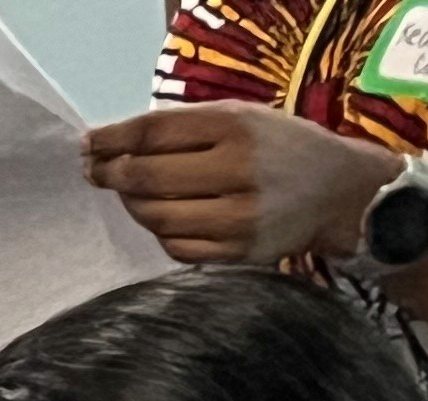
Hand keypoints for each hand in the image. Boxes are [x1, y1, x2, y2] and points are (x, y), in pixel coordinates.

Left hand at [85, 104, 395, 266]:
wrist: (339, 191)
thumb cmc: (279, 149)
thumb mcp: (241, 119)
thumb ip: (182, 128)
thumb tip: (108, 145)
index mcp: (237, 128)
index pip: (153, 134)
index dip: (111, 141)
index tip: (87, 145)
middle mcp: (237, 171)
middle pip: (145, 177)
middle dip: (112, 175)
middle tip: (99, 173)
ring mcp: (237, 217)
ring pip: (154, 217)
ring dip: (134, 205)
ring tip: (137, 193)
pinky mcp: (236, 254)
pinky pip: (174, 246)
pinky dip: (162, 231)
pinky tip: (170, 217)